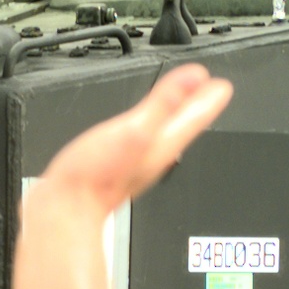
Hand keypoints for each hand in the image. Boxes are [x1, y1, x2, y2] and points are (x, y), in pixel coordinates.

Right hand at [39, 64, 232, 214]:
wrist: (67, 209)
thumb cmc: (97, 177)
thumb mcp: (134, 130)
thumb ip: (164, 103)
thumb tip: (195, 79)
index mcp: (162, 143)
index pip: (195, 117)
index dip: (209, 99)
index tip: (222, 85)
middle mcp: (154, 155)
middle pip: (183, 125)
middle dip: (196, 105)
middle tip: (210, 91)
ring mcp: (136, 162)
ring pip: (164, 133)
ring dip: (176, 116)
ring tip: (184, 104)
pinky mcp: (117, 165)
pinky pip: (142, 140)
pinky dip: (149, 127)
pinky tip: (142, 128)